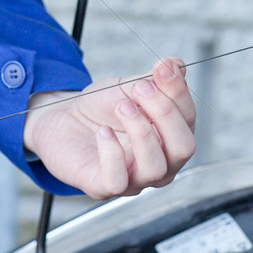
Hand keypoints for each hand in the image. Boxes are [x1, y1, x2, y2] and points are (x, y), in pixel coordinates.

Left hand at [23, 57, 195, 199]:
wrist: (63, 120)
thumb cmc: (101, 107)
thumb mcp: (127, 87)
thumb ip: (152, 79)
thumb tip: (177, 64)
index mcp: (170, 137)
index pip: (189, 120)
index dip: (178, 93)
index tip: (162, 68)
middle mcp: (160, 162)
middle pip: (182, 149)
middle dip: (165, 114)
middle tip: (141, 89)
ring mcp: (135, 179)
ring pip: (155, 168)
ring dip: (140, 132)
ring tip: (121, 106)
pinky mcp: (104, 187)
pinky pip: (117, 181)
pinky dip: (112, 153)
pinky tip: (103, 132)